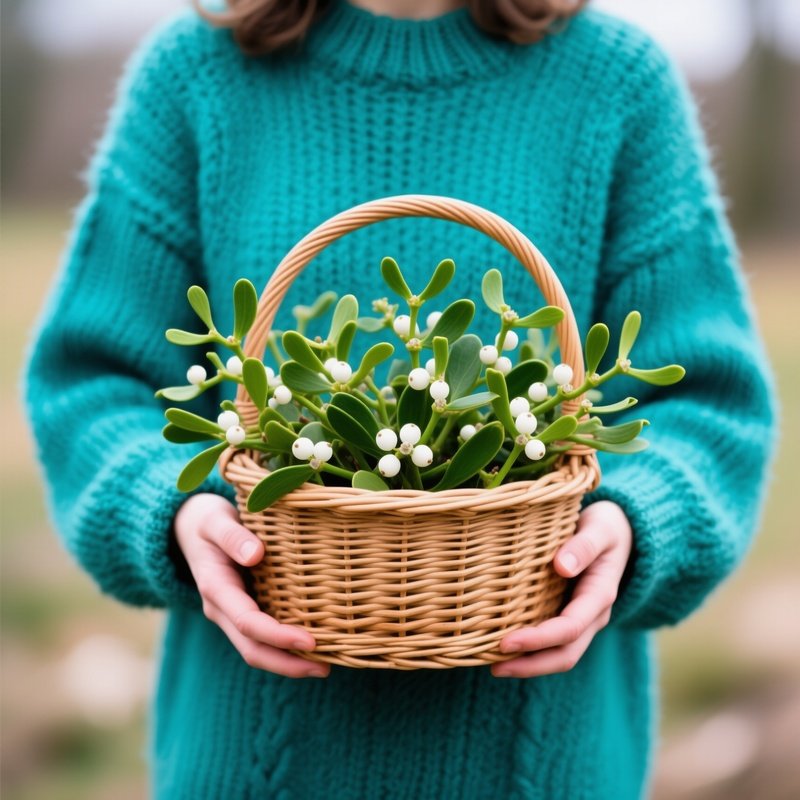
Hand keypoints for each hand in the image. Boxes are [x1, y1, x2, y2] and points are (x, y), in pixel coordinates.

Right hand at [173, 492, 329, 678]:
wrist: (188, 527)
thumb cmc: (207, 521)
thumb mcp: (215, 521)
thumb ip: (232, 536)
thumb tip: (255, 554)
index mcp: (215, 588)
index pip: (248, 623)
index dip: (278, 636)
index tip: (310, 641)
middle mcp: (221, 609)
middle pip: (252, 649)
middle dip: (287, 663)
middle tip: (326, 669)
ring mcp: (230, 614)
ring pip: (255, 649)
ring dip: (287, 663)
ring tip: (324, 666)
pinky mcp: (240, 611)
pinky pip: (260, 638)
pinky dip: (283, 648)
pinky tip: (311, 648)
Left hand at [491, 500, 631, 677]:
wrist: (621, 533)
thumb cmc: (606, 527)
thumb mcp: (600, 528)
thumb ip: (583, 546)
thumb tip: (561, 566)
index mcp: (600, 595)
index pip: (569, 628)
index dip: (538, 639)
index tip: (505, 642)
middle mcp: (594, 615)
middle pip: (566, 654)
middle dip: (531, 665)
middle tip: (493, 666)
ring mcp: (584, 620)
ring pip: (561, 655)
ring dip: (530, 665)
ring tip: (494, 666)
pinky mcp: (571, 617)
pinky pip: (554, 644)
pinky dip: (533, 653)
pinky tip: (505, 650)